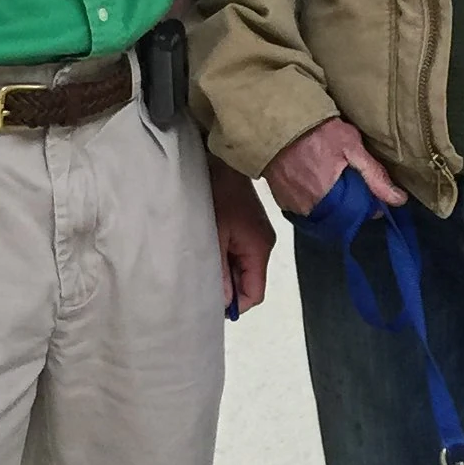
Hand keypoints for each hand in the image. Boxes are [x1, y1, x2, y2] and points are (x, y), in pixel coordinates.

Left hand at [209, 160, 276, 317]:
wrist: (218, 160)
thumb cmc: (214, 195)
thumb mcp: (213, 236)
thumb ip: (219, 271)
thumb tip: (224, 303)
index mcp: (259, 249)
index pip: (255, 293)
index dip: (236, 305)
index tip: (210, 303)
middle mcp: (263, 245)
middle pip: (249, 282)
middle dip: (228, 288)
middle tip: (199, 285)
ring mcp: (257, 235)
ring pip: (243, 268)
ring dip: (224, 272)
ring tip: (201, 266)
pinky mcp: (248, 227)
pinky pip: (239, 254)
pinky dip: (225, 258)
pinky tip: (207, 251)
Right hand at [263, 115, 404, 222]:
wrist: (278, 120)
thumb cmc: (315, 130)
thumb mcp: (351, 146)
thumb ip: (375, 176)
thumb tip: (398, 200)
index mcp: (328, 198)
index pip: (357, 217)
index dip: (367, 205)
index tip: (371, 192)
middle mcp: (308, 207)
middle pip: (338, 218)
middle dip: (348, 204)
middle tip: (350, 181)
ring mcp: (292, 205)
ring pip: (321, 215)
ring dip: (330, 203)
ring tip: (332, 179)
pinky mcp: (281, 200)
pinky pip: (303, 209)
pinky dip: (313, 200)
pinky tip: (316, 181)